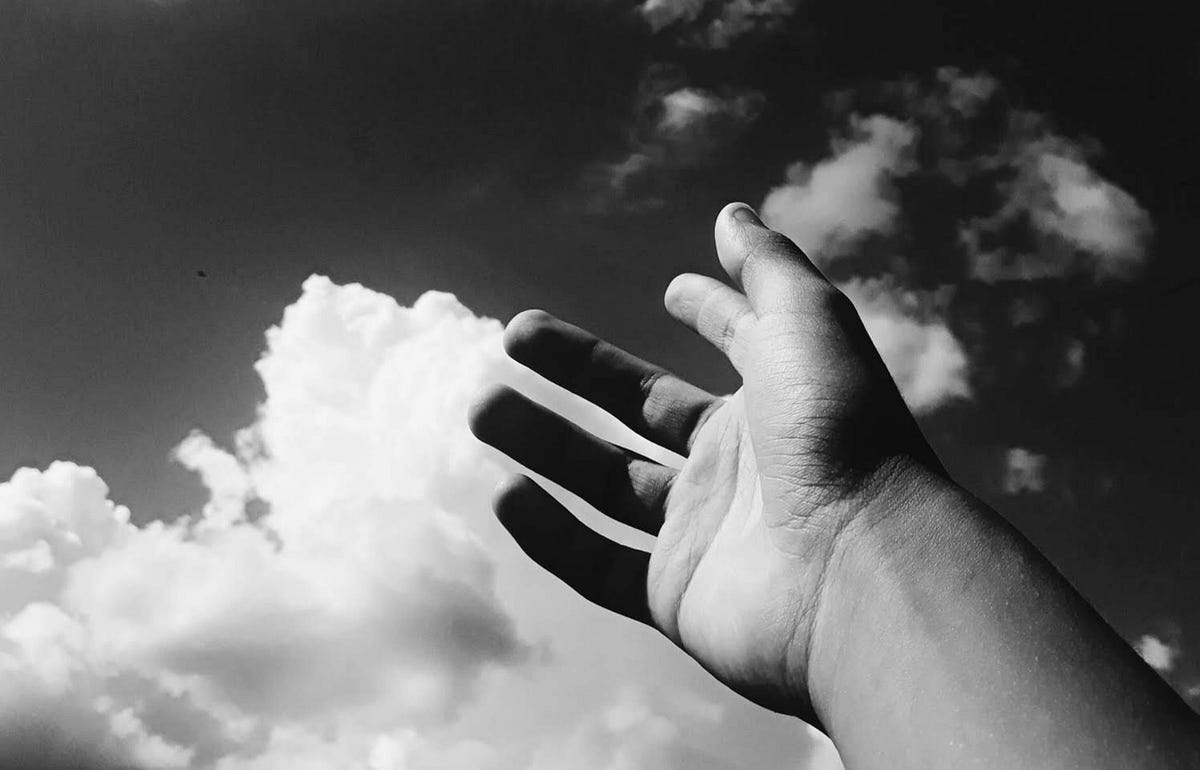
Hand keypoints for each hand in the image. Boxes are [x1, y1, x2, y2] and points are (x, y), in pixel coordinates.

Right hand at [469, 203, 941, 723]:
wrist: (862, 573)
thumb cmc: (840, 436)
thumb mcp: (806, 326)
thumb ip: (765, 268)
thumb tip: (731, 214)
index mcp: (776, 401)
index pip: (733, 344)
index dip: (710, 312)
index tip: (676, 289)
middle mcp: (738, 467)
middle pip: (638, 410)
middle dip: (576, 371)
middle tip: (511, 338)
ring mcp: (705, 536)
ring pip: (603, 483)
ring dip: (542, 443)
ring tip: (478, 406)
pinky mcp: (677, 598)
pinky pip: (599, 566)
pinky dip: (550, 535)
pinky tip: (505, 493)